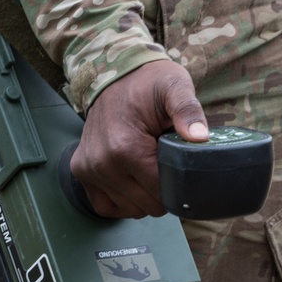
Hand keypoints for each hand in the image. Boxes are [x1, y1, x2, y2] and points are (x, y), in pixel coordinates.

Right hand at [70, 59, 207, 218]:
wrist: (114, 72)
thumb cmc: (148, 82)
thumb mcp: (174, 87)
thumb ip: (188, 111)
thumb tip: (200, 138)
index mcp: (125, 147)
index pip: (160, 193)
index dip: (177, 184)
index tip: (179, 165)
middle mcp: (102, 163)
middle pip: (146, 206)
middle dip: (161, 190)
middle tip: (164, 161)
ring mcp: (88, 168)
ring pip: (128, 209)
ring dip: (142, 196)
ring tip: (148, 166)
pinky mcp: (80, 170)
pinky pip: (104, 206)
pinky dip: (122, 201)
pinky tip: (133, 182)